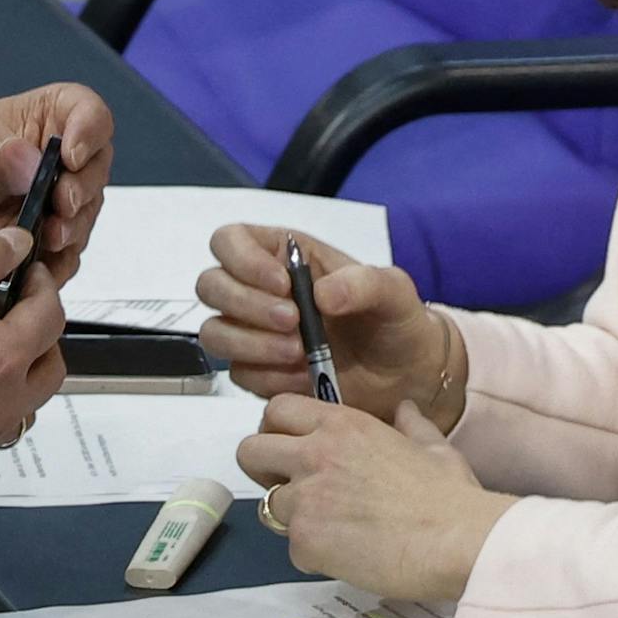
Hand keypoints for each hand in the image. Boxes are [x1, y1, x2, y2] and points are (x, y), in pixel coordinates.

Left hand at [0, 84, 112, 283]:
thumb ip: (1, 156)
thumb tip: (32, 163)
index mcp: (50, 117)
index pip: (91, 115)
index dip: (89, 133)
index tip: (70, 156)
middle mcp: (62, 158)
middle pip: (96, 171)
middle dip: (82, 191)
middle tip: (59, 203)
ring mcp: (57, 200)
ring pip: (86, 216)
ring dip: (72, 229)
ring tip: (47, 236)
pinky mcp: (48, 239)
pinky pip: (68, 255)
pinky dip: (56, 261)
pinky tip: (36, 262)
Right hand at [0, 226, 65, 475]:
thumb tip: (15, 244)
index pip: (50, 316)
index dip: (42, 284)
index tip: (27, 272)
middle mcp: (0, 407)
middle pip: (52, 363)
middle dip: (41, 329)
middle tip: (14, 306)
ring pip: (31, 399)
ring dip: (24, 369)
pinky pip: (1, 424)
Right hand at [196, 224, 457, 426]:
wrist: (407, 376)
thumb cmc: (395, 320)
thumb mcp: (393, 290)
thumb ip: (362, 283)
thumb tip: (321, 295)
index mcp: (283, 254)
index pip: (229, 240)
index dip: (242, 259)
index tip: (281, 285)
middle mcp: (258, 289)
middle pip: (210, 285)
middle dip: (246, 305)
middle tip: (293, 323)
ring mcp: (253, 333)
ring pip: (214, 332)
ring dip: (251, 344)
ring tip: (300, 354)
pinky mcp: (258, 372)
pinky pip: (238, 374)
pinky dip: (267, 377)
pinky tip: (304, 377)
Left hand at [237, 395, 515, 604]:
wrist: (458, 542)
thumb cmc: (451, 495)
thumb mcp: (434, 447)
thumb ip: (411, 425)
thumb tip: (405, 408)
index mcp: (341, 424)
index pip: (276, 409)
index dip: (277, 429)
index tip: (292, 448)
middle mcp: (314, 452)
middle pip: (249, 451)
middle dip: (263, 470)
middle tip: (294, 489)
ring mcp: (306, 497)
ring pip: (268, 505)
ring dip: (292, 518)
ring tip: (330, 529)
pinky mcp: (306, 540)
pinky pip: (292, 548)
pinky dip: (313, 555)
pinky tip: (347, 557)